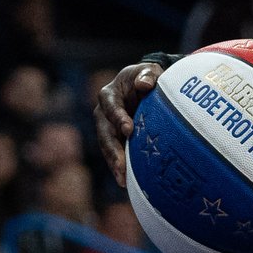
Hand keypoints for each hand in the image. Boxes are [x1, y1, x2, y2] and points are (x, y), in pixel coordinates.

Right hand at [95, 61, 165, 181]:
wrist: (144, 88)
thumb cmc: (146, 78)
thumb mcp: (149, 71)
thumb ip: (147, 75)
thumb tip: (145, 84)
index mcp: (109, 94)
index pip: (111, 107)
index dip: (118, 118)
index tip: (129, 130)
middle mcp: (103, 113)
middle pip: (105, 133)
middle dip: (113, 150)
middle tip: (122, 166)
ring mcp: (107, 129)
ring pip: (107, 148)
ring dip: (115, 164)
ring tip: (123, 180)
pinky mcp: (114, 141)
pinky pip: (115, 155)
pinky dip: (120, 168)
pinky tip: (127, 182)